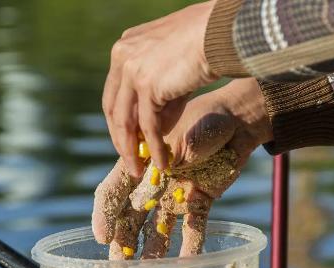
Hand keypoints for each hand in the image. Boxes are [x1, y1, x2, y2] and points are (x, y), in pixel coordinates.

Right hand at [93, 78, 272, 259]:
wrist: (238, 121)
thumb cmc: (206, 119)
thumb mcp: (185, 133)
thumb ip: (176, 154)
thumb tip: (169, 172)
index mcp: (139, 163)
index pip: (113, 191)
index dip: (103, 214)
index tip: (101, 237)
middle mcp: (153, 183)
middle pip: (131, 217)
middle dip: (122, 243)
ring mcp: (175, 195)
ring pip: (158, 228)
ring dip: (153, 252)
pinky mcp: (198, 202)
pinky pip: (193, 228)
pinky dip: (191, 247)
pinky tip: (187, 266)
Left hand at [103, 1, 218, 177]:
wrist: (220, 31)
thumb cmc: (206, 41)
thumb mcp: (174, 66)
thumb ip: (161, 93)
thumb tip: (157, 129)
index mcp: (126, 47)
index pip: (115, 92)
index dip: (119, 119)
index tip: (127, 138)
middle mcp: (123, 57)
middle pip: (113, 108)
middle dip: (121, 138)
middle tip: (129, 159)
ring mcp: (132, 70)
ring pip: (125, 121)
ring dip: (131, 149)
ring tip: (138, 170)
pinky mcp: (147, 84)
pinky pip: (148, 125)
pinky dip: (154, 147)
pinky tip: (161, 162)